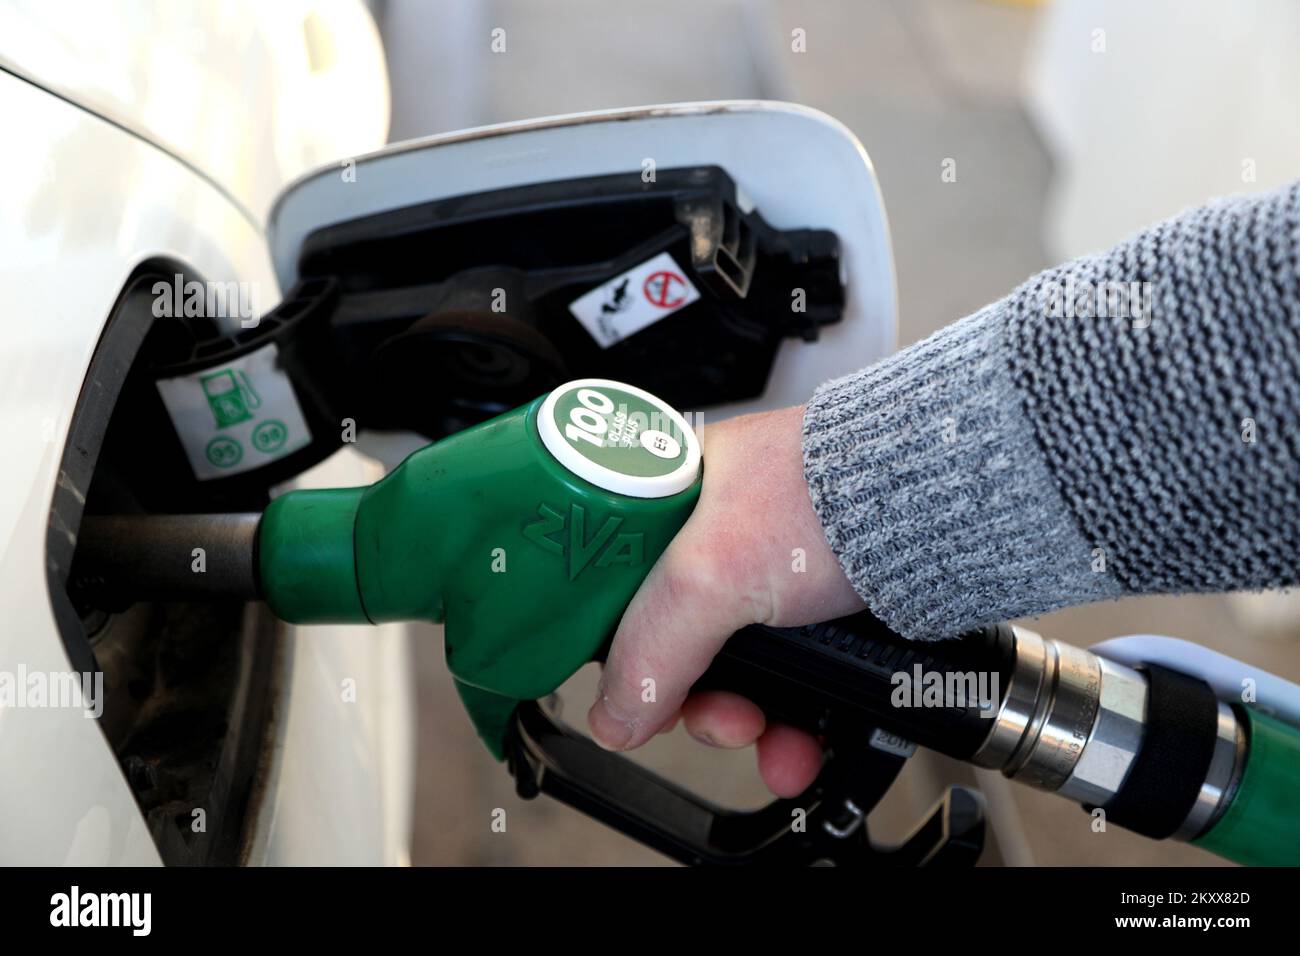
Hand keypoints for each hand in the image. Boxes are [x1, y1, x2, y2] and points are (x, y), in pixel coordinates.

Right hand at [586, 405, 866, 796]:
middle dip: (698, 700)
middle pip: (678, 640)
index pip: (618, 579)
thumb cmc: (834, 494)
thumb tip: (614, 714)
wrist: (941, 510)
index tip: (631, 689)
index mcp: (678, 494)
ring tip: (772, 742)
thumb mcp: (712, 572)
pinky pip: (788, 681)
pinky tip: (800, 742)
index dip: (619, 642)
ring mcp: (776, 575)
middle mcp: (724, 533)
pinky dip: (792, 720)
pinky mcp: (823, 612)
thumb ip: (652, 647)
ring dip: (746, 723)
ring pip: (736, 671)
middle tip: (720, 718)